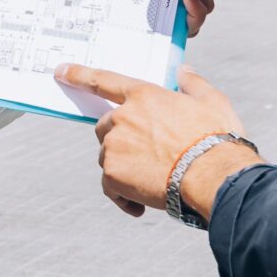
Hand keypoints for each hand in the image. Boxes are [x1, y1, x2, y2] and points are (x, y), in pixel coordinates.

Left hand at [58, 63, 257, 219]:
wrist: (214, 177)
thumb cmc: (216, 139)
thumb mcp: (211, 101)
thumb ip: (193, 83)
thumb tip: (184, 71)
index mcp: (144, 96)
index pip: (104, 81)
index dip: (79, 75)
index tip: (60, 72)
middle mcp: (123, 118)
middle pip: (105, 126)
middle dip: (120, 139)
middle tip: (148, 155)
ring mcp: (114, 147)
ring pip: (109, 157)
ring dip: (125, 169)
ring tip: (157, 181)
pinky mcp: (112, 176)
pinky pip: (111, 188)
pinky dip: (125, 197)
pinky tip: (145, 204)